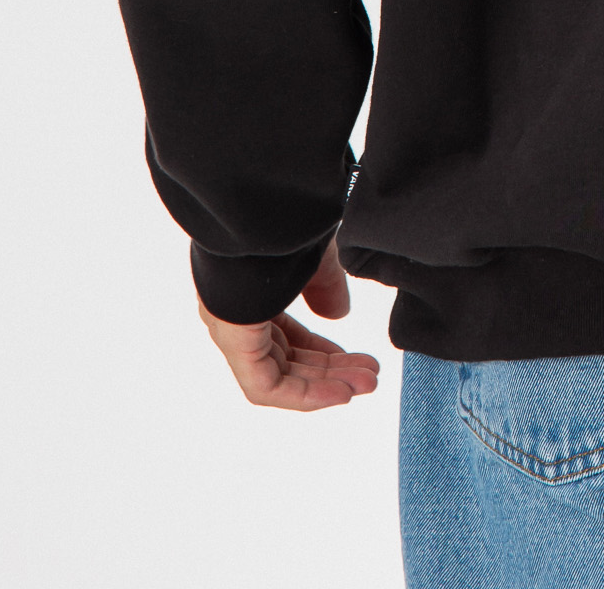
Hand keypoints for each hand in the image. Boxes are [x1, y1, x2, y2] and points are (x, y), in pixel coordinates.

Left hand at [198, 237, 381, 410]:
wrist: (255, 209)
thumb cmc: (282, 221)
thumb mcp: (315, 256)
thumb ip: (326, 287)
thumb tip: (338, 314)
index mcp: (252, 291)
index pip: (286, 336)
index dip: (323, 351)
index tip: (356, 359)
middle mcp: (238, 316)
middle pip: (287, 358)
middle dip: (332, 370)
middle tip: (369, 377)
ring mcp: (233, 332)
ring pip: (281, 375)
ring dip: (326, 385)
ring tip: (366, 385)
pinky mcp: (234, 345)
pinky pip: (268, 386)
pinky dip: (306, 394)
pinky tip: (340, 393)